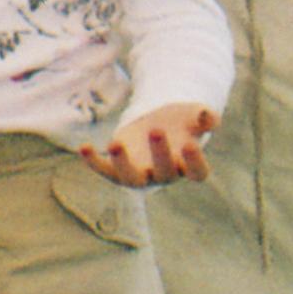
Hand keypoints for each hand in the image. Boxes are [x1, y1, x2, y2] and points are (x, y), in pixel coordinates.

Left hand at [81, 103, 215, 187]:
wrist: (159, 124)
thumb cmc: (182, 122)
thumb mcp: (195, 114)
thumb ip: (206, 116)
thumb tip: (208, 116)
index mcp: (188, 165)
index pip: (197, 173)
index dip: (194, 162)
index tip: (190, 144)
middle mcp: (165, 175)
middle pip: (165, 173)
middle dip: (160, 153)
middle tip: (156, 129)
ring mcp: (141, 175)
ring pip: (132, 179)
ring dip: (123, 164)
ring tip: (116, 142)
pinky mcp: (119, 169)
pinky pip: (105, 171)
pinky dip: (94, 161)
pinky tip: (84, 146)